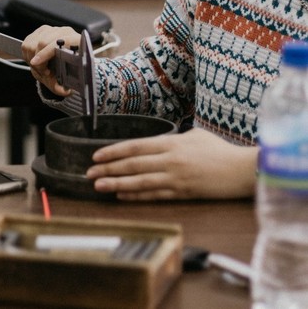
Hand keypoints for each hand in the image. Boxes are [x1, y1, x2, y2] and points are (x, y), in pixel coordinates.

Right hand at [21, 25, 80, 96]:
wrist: (66, 61)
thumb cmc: (67, 69)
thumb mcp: (64, 81)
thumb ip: (62, 87)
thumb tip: (64, 90)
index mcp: (75, 41)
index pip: (58, 42)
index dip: (45, 53)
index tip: (36, 63)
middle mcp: (64, 32)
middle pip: (42, 42)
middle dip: (38, 60)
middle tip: (42, 70)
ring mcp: (52, 30)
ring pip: (33, 41)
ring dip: (31, 57)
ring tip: (40, 66)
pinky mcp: (42, 30)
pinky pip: (27, 41)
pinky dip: (27, 53)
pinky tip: (35, 59)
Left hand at [86, 127, 257, 200]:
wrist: (241, 169)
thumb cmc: (220, 150)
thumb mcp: (194, 135)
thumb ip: (174, 138)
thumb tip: (158, 141)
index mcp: (171, 143)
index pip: (135, 146)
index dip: (114, 151)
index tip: (96, 155)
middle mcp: (170, 160)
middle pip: (133, 164)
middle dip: (109, 168)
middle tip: (89, 173)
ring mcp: (176, 178)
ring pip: (140, 181)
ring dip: (117, 184)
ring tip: (99, 186)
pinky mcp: (183, 194)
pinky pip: (155, 196)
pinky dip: (136, 196)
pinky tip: (122, 196)